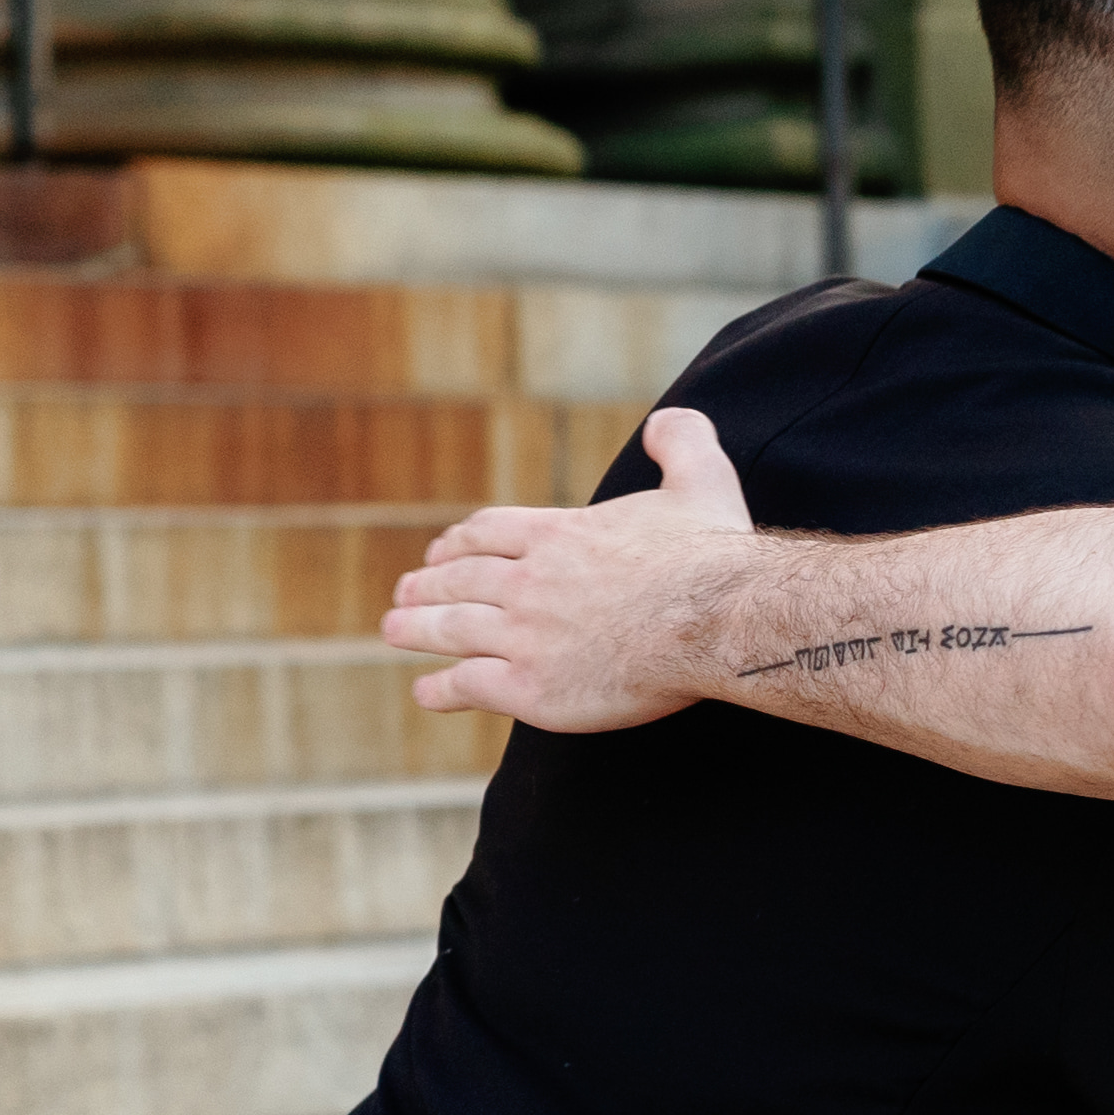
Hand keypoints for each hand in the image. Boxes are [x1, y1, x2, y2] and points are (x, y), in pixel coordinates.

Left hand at [385, 406, 757, 728]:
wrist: (718, 619)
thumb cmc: (712, 554)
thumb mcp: (703, 478)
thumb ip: (682, 441)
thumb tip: (669, 422)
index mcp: (558, 534)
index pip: (489, 532)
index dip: (459, 542)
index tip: (440, 551)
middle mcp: (529, 582)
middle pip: (460, 580)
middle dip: (427, 585)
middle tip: (405, 593)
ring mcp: (525, 637)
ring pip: (452, 630)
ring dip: (417, 630)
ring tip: (395, 631)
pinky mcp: (531, 689)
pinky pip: (468, 686)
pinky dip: (441, 690)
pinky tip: (428, 692)